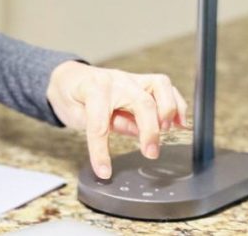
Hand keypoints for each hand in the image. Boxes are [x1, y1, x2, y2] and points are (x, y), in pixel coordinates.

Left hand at [46, 61, 188, 178]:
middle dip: (150, 130)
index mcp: (93, 90)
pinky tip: (179, 122)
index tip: (104, 171)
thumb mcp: (74, 114)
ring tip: (167, 130)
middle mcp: (116, 81)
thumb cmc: (69, 95)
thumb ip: (100, 124)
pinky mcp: (140, 80)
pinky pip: (164, 86)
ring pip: (160, 86)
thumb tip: (134, 132)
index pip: (100, 123)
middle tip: (151, 153)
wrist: (68, 76)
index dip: (102, 151)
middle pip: (141, 102)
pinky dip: (176, 103)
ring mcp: (130, 78)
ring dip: (168, 110)